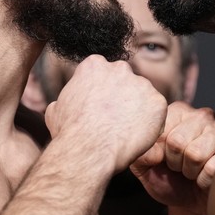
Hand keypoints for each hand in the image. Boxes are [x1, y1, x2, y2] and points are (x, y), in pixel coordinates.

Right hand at [46, 56, 166, 171]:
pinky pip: (157, 113)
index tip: (101, 107)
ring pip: (143, 96)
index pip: (104, 73)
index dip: (103, 92)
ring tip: (125, 131)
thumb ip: (66, 99)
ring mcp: (142, 84)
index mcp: (94, 65)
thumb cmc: (70, 132)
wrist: (89, 149)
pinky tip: (137, 136)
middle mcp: (120, 68)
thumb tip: (63, 104)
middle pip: (126, 81)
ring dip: (138, 110)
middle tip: (115, 120)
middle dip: (123, 98)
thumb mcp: (56, 109)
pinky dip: (151, 124)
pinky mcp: (158, 102)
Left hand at [130, 101, 214, 214]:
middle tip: (179, 166)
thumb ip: (140, 154)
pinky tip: (206, 177)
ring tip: (192, 170)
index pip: (159, 130)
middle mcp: (201, 115)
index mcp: (177, 111)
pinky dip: (204, 181)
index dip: (157, 152)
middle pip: (177, 142)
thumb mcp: (143, 166)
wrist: (189, 203)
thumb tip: (156, 153)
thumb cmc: (166, 178)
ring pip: (195, 154)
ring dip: (190, 171)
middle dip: (174, 162)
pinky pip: (211, 169)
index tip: (162, 157)